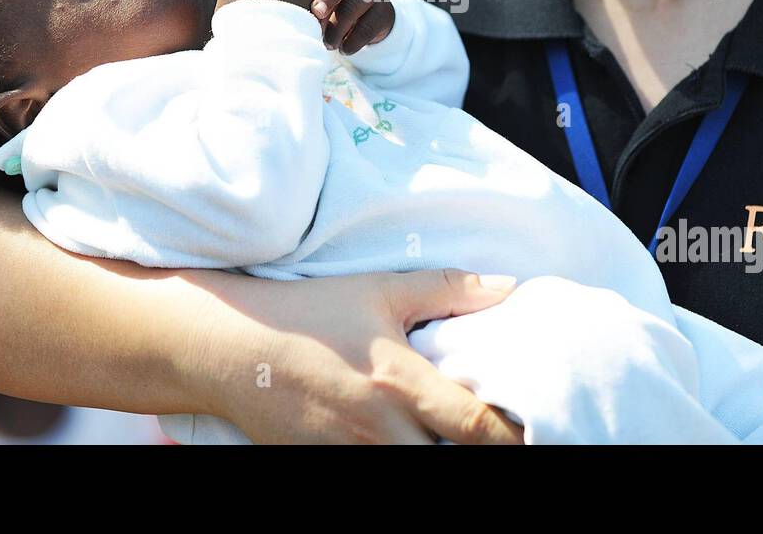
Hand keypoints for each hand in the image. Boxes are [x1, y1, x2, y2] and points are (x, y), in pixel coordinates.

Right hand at [198, 268, 525, 443]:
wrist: (230, 347)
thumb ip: (448, 288)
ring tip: (448, 437)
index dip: (513, 436)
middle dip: (476, 453)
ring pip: (416, 474)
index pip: (476, 428)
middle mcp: (379, 429)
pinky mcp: (325, 468)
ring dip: (436, 456)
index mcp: (399, 382)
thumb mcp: (380, 290)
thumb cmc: (311, 312)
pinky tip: (408, 442)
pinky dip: (399, 460)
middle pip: (451, 464)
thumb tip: (509, 287)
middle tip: (492, 435)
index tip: (532, 428)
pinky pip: (374, 474)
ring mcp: (350, 456)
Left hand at [294, 0, 395, 53]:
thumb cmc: (336, 9)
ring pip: (355, 5)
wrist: (372, 17)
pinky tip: (343, 50)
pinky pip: (368, 26)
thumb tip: (292, 20)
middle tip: (317, 12)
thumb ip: (310, 6)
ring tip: (328, 45)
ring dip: (338, 27)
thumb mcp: (323, 2)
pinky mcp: (383, 11)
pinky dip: (354, 41)